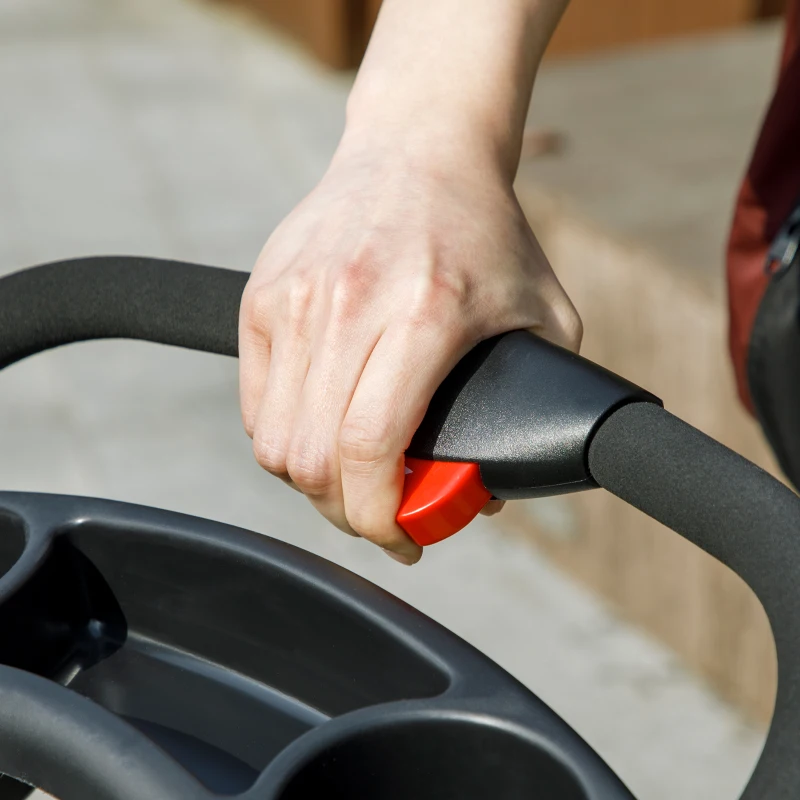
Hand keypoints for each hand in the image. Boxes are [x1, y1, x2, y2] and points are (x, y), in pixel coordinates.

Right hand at [239, 137, 580, 564]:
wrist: (420, 149)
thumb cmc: (486, 237)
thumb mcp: (544, 315)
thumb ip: (541, 405)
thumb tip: (486, 491)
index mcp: (423, 314)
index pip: (370, 446)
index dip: (380, 516)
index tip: (403, 540)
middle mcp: (347, 305)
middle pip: (313, 458)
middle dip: (347, 513)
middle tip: (379, 517)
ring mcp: (295, 298)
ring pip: (275, 441)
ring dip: (312, 482)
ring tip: (349, 480)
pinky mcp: (263, 295)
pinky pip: (256, 403)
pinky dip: (283, 438)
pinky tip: (320, 434)